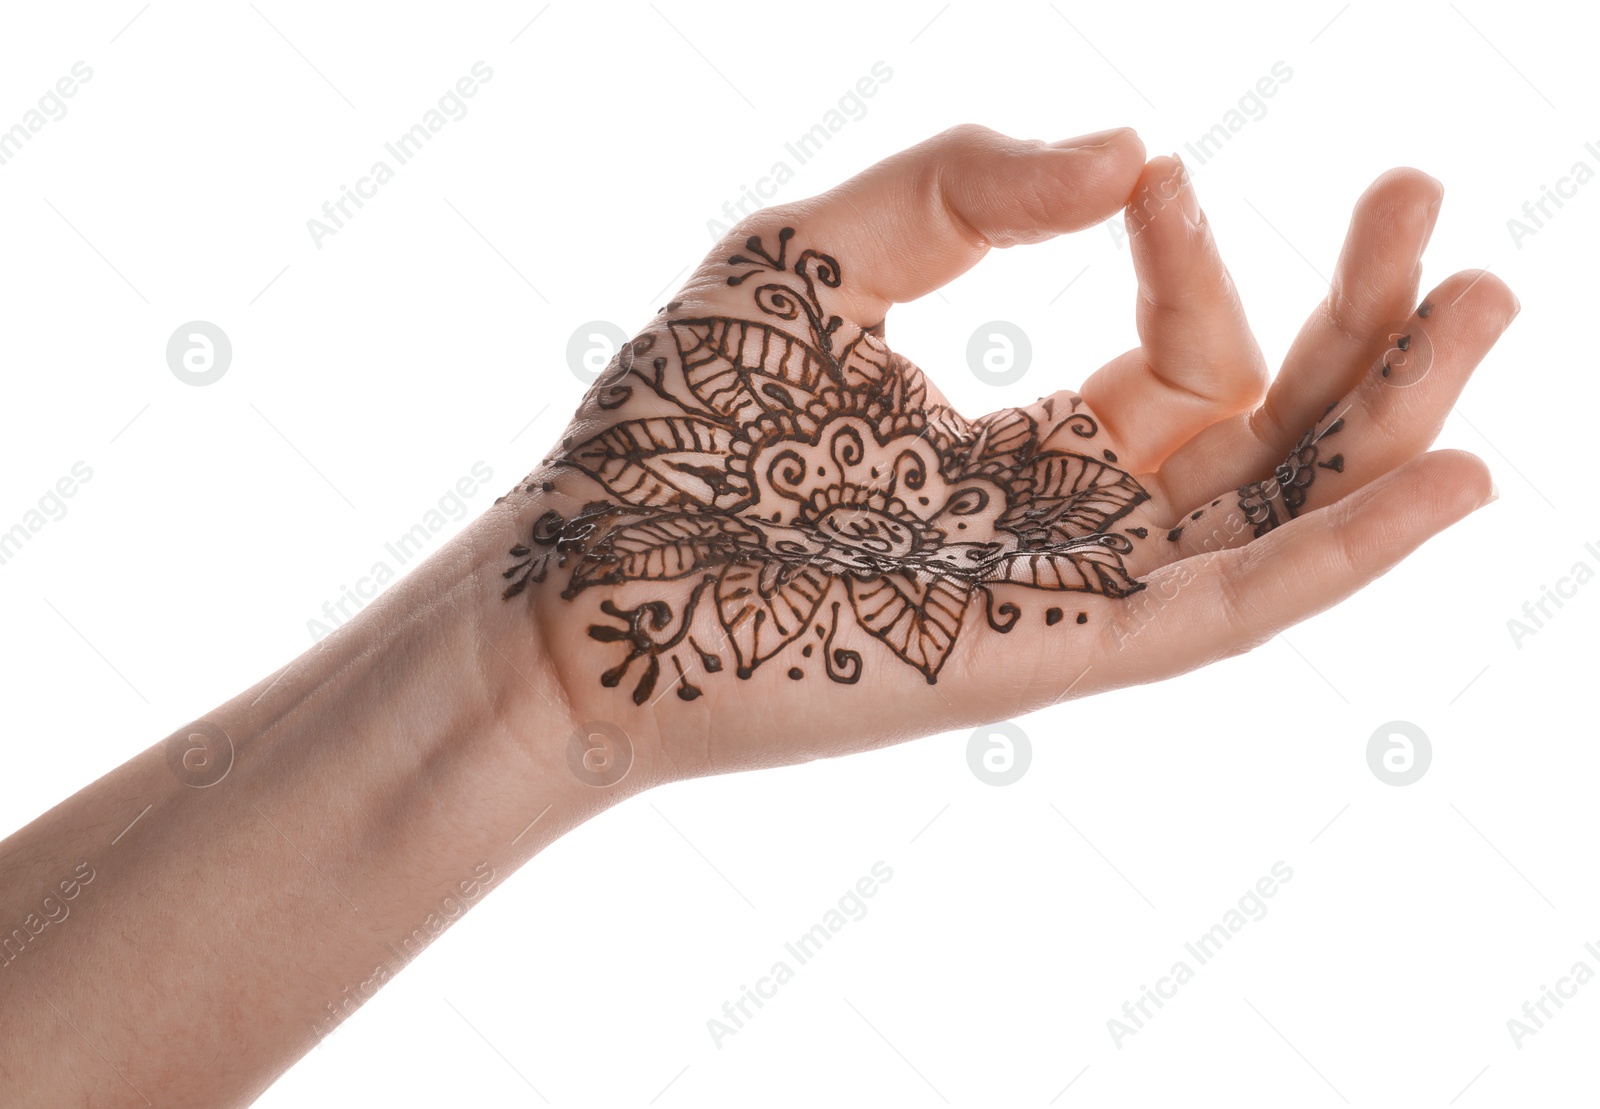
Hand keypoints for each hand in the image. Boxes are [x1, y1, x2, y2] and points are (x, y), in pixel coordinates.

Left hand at [500, 125, 1512, 781]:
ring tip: (1487, 297)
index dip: (1190, 250)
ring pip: (1273, 519)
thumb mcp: (815, 256)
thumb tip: (1135, 148)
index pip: (1178, 352)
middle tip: (1427, 203)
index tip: (1150, 176)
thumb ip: (966, 189)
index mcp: (1019, 448)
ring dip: (1389, 419)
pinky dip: (1343, 553)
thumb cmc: (674, 429)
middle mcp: (1065, 529)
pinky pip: (1228, 609)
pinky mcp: (1049, 656)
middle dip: (1363, 327)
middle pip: (1265, 439)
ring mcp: (1068, 598)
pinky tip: (1457, 476)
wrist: (575, 588)